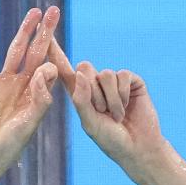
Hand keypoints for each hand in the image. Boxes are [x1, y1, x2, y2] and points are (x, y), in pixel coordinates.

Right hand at [0, 7, 59, 184]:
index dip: (51, 59)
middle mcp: (22, 88)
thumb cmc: (8, 148)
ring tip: (33, 12)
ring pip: (14, 52)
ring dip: (23, 32)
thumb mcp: (28, 125)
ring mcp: (3, 85)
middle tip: (54, 11)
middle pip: (35, 53)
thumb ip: (40, 99)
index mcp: (37, 97)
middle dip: (45, 33)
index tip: (50, 60)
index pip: (48, 70)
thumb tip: (48, 69)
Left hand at [47, 35, 166, 174]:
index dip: (56, 54)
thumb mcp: (91, 124)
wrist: (138, 148)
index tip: (46, 36)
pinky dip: (123, 95)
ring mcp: (114, 82)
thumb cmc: (112, 141)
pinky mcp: (131, 81)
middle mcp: (96, 85)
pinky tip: (128, 108)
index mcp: (81, 96)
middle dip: (93, 92)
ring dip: (111, 99)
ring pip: (106, 74)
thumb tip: (80, 72)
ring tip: (117, 116)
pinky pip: (122, 75)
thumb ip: (82, 101)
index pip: (65, 71)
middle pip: (85, 67)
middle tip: (102, 112)